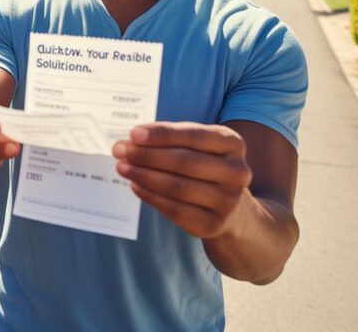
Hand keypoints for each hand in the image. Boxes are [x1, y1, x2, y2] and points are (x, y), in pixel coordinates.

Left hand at [112, 122, 253, 239]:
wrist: (233, 209)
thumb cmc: (205, 167)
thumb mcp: (200, 147)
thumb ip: (172, 140)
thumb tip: (131, 141)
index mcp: (233, 144)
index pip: (194, 136)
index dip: (162, 134)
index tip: (133, 134)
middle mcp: (237, 172)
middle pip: (184, 162)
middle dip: (146, 155)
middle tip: (120, 151)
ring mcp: (228, 201)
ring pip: (177, 187)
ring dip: (144, 176)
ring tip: (122, 167)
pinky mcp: (214, 224)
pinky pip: (175, 210)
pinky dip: (150, 196)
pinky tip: (135, 186)